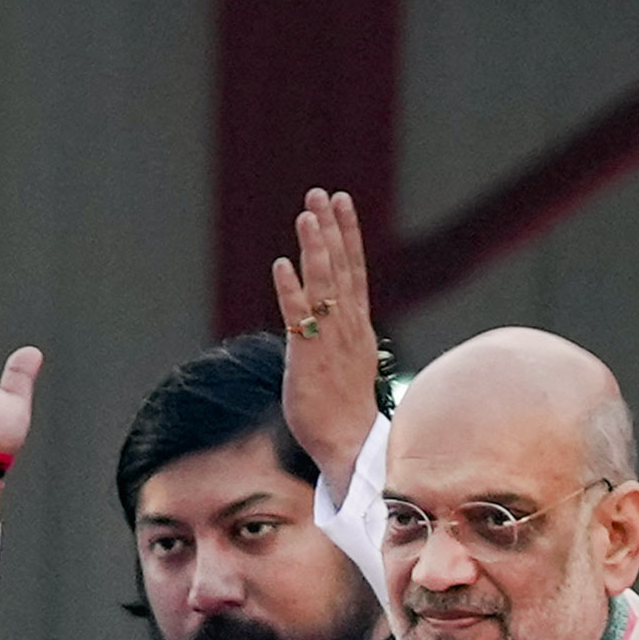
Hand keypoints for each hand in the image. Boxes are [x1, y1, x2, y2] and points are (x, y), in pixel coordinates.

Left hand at [273, 188, 380, 490]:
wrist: (351, 446)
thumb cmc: (345, 412)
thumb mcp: (346, 365)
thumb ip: (340, 340)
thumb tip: (331, 330)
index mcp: (356, 325)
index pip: (354, 268)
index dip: (347, 234)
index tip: (341, 201)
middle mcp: (347, 325)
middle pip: (342, 265)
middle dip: (331, 228)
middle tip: (321, 193)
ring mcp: (329, 339)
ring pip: (325, 282)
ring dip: (315, 246)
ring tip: (306, 213)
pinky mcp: (307, 357)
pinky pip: (299, 316)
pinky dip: (291, 289)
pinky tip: (281, 263)